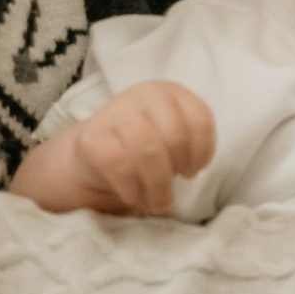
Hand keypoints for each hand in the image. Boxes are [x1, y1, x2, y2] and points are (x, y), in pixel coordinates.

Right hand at [12, 80, 217, 216]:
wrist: (92, 153)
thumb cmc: (143, 147)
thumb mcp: (171, 135)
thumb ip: (189, 140)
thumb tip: (201, 168)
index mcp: (169, 91)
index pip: (199, 117)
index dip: (203, 150)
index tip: (194, 170)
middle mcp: (142, 94)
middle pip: (174, 136)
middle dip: (176, 172)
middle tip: (172, 193)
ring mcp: (115, 111)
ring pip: (148, 150)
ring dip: (158, 185)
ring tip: (158, 202)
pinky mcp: (91, 136)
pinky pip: (120, 165)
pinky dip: (132, 187)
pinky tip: (134, 195)